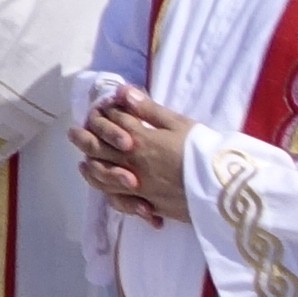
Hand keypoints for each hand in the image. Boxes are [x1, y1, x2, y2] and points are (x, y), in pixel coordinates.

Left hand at [77, 85, 196, 224]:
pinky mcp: (148, 204)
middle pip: (98, 150)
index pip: (112, 124)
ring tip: (83, 164)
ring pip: (103, 178)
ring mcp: (138, 186)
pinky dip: (112, 197)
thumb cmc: (204, 152)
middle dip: (83, 139)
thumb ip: (150, 110)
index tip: (99, 109)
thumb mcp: (180, 124)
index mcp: (141, 140)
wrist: (224, 190)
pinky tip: (109, 193)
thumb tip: (124, 92)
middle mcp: (133, 163)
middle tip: (73, 133)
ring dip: (90, 169)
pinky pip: (121, 202)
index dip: (104, 114)